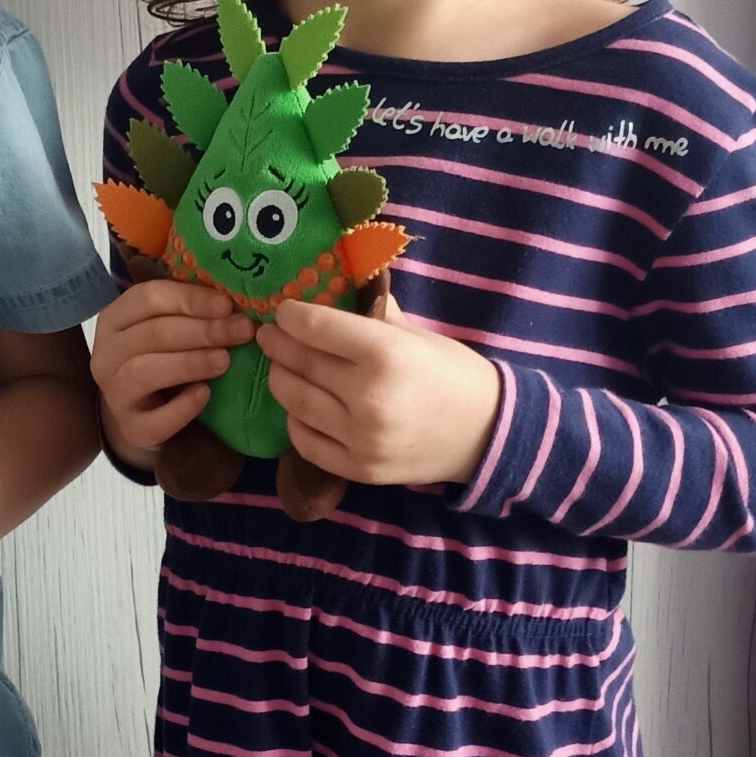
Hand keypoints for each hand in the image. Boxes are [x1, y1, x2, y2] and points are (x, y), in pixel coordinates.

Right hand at [89, 278, 252, 464]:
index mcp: (115, 318)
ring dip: (190, 362)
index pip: (148, 298)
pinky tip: (205, 394)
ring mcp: (115, 393)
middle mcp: (106, 353)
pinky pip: (155, 419)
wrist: (146, 411)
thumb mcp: (168, 327)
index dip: (190, 299)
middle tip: (242, 330)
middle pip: (153, 333)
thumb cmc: (162, 357)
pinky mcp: (132, 428)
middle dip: (203, 330)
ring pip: (145, 371)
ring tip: (225, 360)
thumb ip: (190, 312)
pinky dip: (182, 407)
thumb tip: (234, 301)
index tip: (227, 305)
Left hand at [256, 290, 502, 490]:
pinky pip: (306, 442)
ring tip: (282, 368)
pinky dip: (295, 421)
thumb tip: (333, 288)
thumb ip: (371, 313)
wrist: (486, 433)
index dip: (291, 316)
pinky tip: (299, 406)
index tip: (283, 311)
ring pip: (295, 402)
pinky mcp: (359, 468)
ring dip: (281, 379)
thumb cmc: (451, 373)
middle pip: (300, 363)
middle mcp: (369, 397)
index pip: (316, 327)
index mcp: (385, 354)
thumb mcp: (415, 334)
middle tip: (269, 335)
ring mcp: (361, 438)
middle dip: (277, 345)